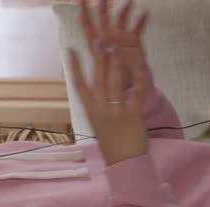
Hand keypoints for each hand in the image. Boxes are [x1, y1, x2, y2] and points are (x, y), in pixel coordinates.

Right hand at [69, 0, 150, 165]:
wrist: (123, 163)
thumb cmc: (112, 144)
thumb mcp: (99, 124)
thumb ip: (99, 106)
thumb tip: (99, 89)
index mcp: (90, 111)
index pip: (79, 85)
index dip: (74, 67)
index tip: (71, 51)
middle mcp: (100, 109)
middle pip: (96, 78)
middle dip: (96, 57)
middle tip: (97, 39)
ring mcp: (116, 111)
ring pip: (113, 81)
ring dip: (114, 62)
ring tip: (115, 46)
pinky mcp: (133, 114)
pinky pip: (134, 91)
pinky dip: (137, 77)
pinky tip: (138, 64)